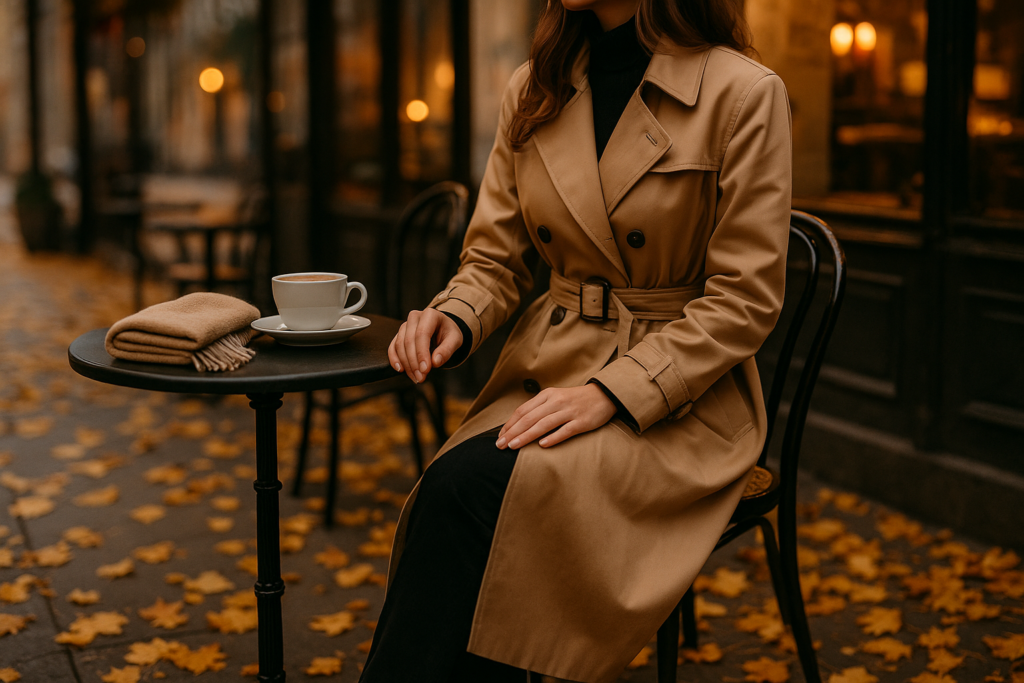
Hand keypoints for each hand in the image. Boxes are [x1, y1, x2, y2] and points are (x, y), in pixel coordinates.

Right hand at [388, 308, 463, 383]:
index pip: (422, 334)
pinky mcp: (399, 334)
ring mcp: (405, 325)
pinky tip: (400, 369)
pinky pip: (393, 347)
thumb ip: (447, 350)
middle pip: (409, 341)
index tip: (425, 370)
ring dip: (406, 364)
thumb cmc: (449, 333)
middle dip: (414, 362)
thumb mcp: (455, 340)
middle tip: (421, 377)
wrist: (444, 329)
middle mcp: (415, 317)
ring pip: (400, 345)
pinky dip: (395, 359)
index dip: (422, 353)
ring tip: (416, 377)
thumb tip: (435, 362)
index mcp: (430, 314)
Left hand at [496, 384, 616, 449]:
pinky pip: (565, 430)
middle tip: (500, 445)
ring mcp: (569, 411)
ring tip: (514, 446)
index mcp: (547, 395)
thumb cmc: (575, 400)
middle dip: (513, 432)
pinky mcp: (582, 421)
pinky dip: (553, 438)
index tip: (499, 437)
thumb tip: (518, 425)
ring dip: (527, 436)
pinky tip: (542, 445)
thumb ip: (539, 408)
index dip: (509, 424)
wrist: (603, 395)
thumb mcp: (554, 398)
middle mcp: (556, 402)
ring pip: (544, 424)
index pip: (523, 410)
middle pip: (530, 418)